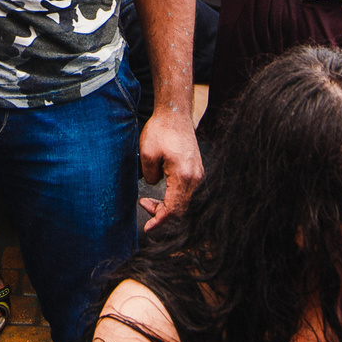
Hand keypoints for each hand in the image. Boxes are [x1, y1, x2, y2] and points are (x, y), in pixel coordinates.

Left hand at [137, 106, 201, 227]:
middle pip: (181, 209)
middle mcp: (195, 177)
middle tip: (144, 205)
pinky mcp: (196, 170)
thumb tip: (155, 186)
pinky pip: (186, 192)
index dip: (159, 221)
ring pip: (184, 202)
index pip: (173, 209)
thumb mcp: (147, 154)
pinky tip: (161, 192)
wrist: (175, 114)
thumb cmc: (161, 130)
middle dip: (162, 214)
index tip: (148, 227)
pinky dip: (173, 197)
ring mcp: (198, 174)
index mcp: (183, 175)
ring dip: (167, 206)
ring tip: (149, 201)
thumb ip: (150, 176)